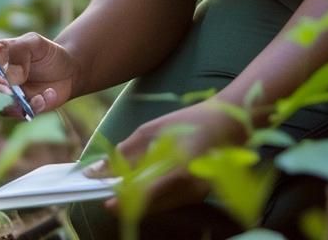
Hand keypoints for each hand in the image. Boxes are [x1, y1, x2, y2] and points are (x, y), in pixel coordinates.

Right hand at [0, 31, 79, 116]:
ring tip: (40, 97)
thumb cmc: (47, 52)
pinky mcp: (18, 110)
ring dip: (19, 106)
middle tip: (15, 95)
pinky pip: (20, 115)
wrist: (68, 70)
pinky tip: (49, 94)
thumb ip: (20, 51)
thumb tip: (10, 76)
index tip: (1, 82)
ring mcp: (4, 97)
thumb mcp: (35, 42)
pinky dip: (36, 107)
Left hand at [92, 100, 246, 212]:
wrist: (228, 124)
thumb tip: (98, 170)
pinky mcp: (199, 196)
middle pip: (149, 205)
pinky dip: (156, 195)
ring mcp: (196, 195)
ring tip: (129, 181)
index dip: (121, 200)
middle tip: (113, 189)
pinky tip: (150, 180)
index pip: (142, 195)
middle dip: (129, 200)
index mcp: (177, 170)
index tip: (105, 201)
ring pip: (158, 206)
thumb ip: (125, 153)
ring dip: (141, 198)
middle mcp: (189, 189)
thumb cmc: (190, 122)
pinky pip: (170, 201)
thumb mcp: (151, 131)